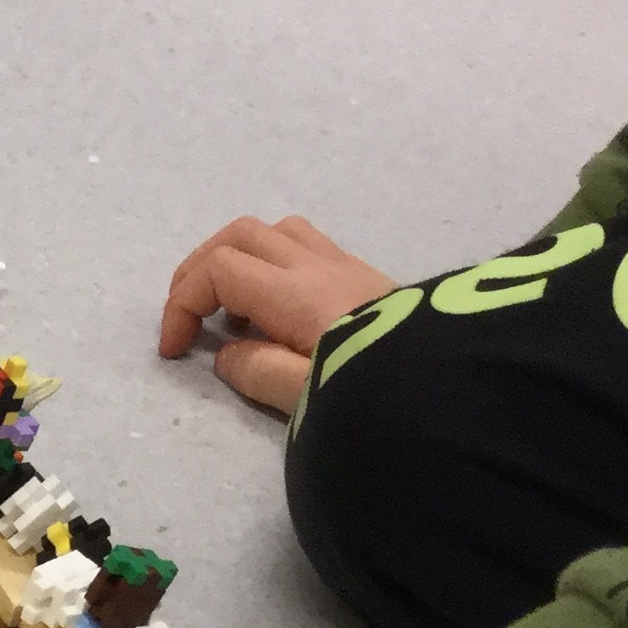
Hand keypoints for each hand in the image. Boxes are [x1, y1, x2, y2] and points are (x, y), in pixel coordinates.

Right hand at [157, 216, 397, 412]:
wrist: (453, 383)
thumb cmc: (377, 389)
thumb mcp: (305, 395)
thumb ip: (255, 372)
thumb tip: (227, 354)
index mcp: (294, 293)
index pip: (217, 270)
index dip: (182, 305)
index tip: (174, 351)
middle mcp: (315, 266)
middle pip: (240, 234)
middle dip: (199, 270)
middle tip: (186, 318)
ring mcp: (342, 265)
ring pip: (275, 232)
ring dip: (238, 261)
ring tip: (232, 311)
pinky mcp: (362, 276)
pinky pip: (304, 247)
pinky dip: (272, 267)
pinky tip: (276, 310)